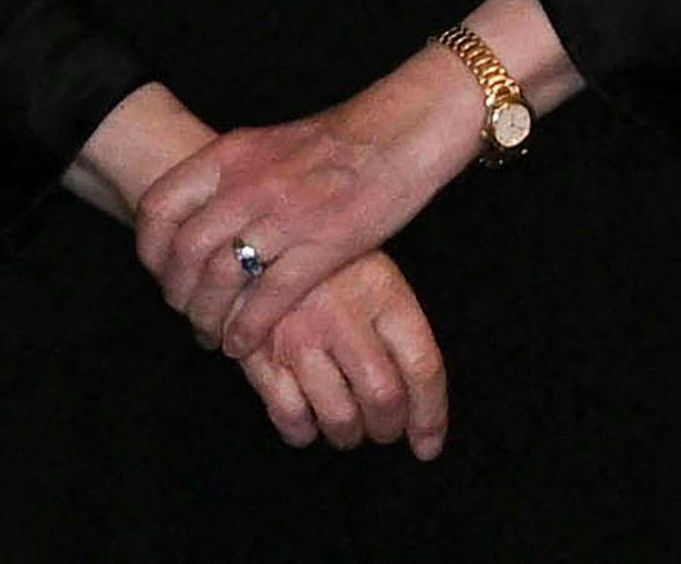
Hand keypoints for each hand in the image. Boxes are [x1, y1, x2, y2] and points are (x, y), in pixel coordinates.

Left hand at [133, 54, 485, 356]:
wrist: (399, 132)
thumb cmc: (337, 141)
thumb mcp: (268, 144)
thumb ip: (233, 177)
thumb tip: (201, 214)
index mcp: (231, 154)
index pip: (160, 204)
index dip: (150, 248)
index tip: (159, 272)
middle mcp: (249, 183)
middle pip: (186, 250)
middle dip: (178, 292)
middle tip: (184, 313)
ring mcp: (285, 214)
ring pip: (221, 278)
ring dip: (208, 317)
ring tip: (210, 336)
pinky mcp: (322, 244)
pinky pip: (268, 297)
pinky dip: (247, 328)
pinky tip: (241, 345)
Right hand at [231, 253, 449, 457]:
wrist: (250, 236)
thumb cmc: (322, 260)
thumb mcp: (371, 273)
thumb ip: (396, 329)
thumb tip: (417, 404)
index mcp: (381, 290)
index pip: (423, 366)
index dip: (430, 416)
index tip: (428, 444)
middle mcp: (343, 315)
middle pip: (383, 398)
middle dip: (386, 428)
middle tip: (381, 428)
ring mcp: (298, 336)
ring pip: (340, 417)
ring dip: (347, 434)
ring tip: (346, 424)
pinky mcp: (258, 353)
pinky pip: (290, 416)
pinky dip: (302, 431)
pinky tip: (306, 419)